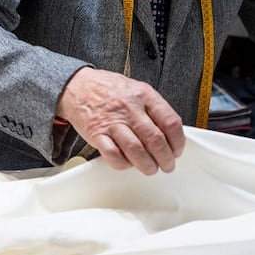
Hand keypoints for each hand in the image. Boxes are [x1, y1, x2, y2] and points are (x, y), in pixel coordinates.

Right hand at [57, 67, 185, 174]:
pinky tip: (128, 163)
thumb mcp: (137, 89)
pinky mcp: (96, 134)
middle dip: (166, 159)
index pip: (170, 122)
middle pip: (155, 140)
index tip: (177, 151)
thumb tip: (172, 133)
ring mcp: (112, 122)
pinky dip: (124, 164)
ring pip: (136, 151)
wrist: (77, 86)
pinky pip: (113, 155)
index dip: (178, 142)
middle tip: (167, 165)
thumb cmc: (109, 89)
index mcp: (144, 95)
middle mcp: (129, 108)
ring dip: (147, 165)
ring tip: (150, 168)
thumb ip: (154, 108)